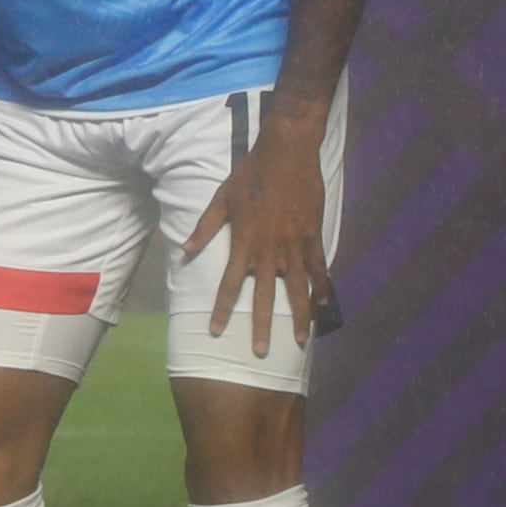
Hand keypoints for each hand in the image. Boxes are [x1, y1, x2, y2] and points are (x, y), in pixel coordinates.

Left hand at [182, 112, 332, 355]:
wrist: (287, 154)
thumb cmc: (249, 175)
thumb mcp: (221, 198)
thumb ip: (205, 227)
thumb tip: (184, 248)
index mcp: (244, 242)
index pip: (228, 284)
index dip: (222, 309)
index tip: (216, 331)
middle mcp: (270, 249)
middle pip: (264, 296)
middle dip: (261, 326)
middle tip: (259, 352)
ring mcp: (294, 244)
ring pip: (297, 289)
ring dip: (298, 317)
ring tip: (299, 342)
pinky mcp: (313, 236)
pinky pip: (318, 268)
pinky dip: (321, 287)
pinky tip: (322, 304)